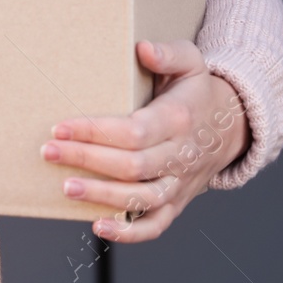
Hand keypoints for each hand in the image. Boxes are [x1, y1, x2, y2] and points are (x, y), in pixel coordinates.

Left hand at [41, 39, 249, 241]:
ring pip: (142, 199)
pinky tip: (99, 227)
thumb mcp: (191, 62)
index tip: (60, 127)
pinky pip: (156, 225)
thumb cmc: (199, 92)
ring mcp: (179, 183)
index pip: (134, 131)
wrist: (233, 127)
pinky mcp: (177, 202)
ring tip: (66, 187)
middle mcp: (180, 156)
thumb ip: (168, 53)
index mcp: (178, 120)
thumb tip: (142, 49)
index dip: (96, 132)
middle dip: (87, 160)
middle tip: (49, 152)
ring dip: (102, 197)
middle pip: (132, 167)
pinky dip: (130, 234)